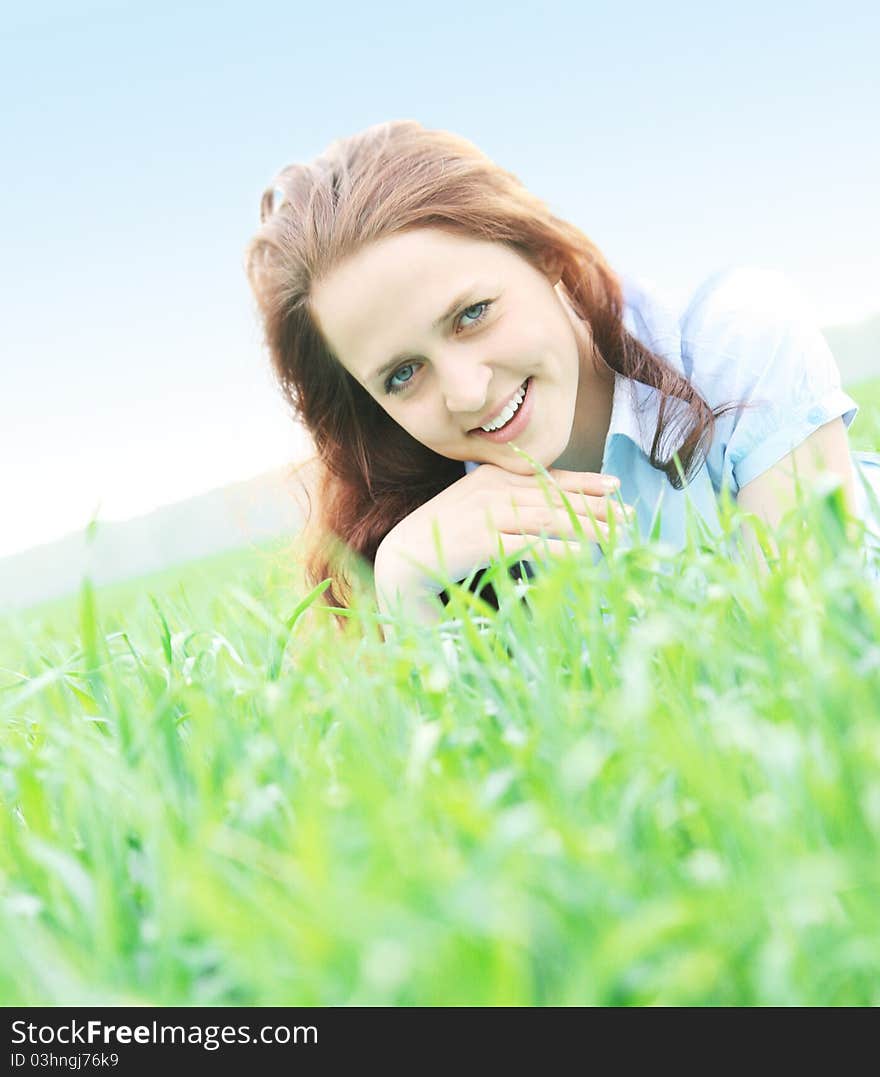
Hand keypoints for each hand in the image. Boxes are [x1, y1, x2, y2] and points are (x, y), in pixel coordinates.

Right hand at [374, 463, 631, 617]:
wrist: (403, 556)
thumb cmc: (443, 535)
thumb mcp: (474, 505)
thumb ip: (506, 499)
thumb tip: (546, 506)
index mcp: (492, 477)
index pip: (547, 477)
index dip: (583, 482)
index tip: (615, 487)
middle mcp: (493, 490)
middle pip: (555, 496)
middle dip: (595, 505)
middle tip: (628, 514)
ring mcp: (487, 514)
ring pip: (550, 518)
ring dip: (587, 526)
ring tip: (617, 535)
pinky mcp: (483, 540)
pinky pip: (532, 545)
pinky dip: (561, 550)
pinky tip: (584, 556)